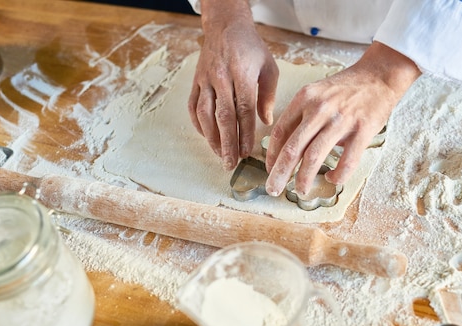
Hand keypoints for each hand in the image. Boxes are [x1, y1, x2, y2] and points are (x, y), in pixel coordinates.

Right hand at [188, 0, 278, 169]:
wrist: (226, 26)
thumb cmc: (251, 49)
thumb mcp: (269, 68)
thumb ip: (268, 96)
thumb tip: (266, 122)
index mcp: (243, 74)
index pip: (244, 109)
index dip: (245, 133)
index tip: (247, 152)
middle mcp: (222, 77)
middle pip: (223, 116)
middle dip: (227, 143)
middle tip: (230, 163)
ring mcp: (205, 79)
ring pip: (204, 113)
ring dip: (211, 137)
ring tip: (219, 155)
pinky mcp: (195, 81)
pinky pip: (193, 106)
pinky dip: (198, 125)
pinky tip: (207, 138)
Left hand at [264, 42, 420, 195]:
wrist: (379, 75)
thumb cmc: (345, 89)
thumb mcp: (316, 94)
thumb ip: (300, 116)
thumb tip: (283, 147)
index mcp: (304, 98)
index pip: (280, 132)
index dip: (271, 155)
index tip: (270, 170)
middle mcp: (319, 108)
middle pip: (292, 148)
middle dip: (280, 173)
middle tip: (273, 189)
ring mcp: (341, 120)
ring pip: (314, 156)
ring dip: (304, 178)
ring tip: (300, 190)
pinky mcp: (363, 130)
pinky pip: (347, 161)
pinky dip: (337, 175)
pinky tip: (332, 178)